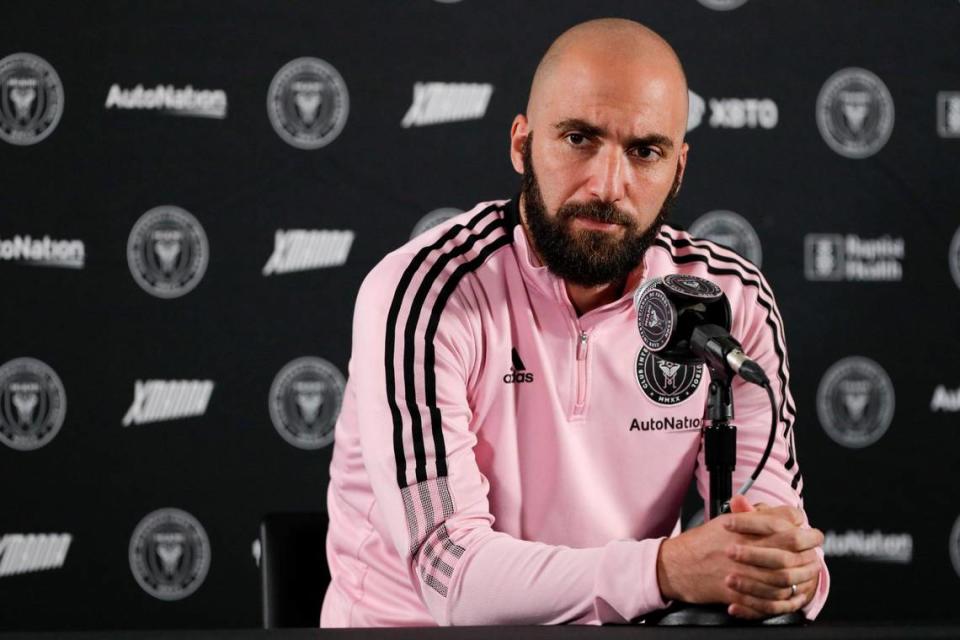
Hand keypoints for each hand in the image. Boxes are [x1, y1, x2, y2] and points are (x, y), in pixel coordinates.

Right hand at [655, 496, 822, 617]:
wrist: (675, 567)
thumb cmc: (700, 543)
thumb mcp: (725, 520)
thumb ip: (755, 516)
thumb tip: (784, 513)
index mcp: (739, 529)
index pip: (780, 521)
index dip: (800, 523)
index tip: (808, 527)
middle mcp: (741, 548)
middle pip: (787, 546)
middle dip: (808, 547)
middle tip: (816, 548)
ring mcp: (738, 572)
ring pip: (781, 574)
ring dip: (800, 574)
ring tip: (809, 571)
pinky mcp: (734, 594)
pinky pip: (765, 599)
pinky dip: (781, 599)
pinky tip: (790, 594)